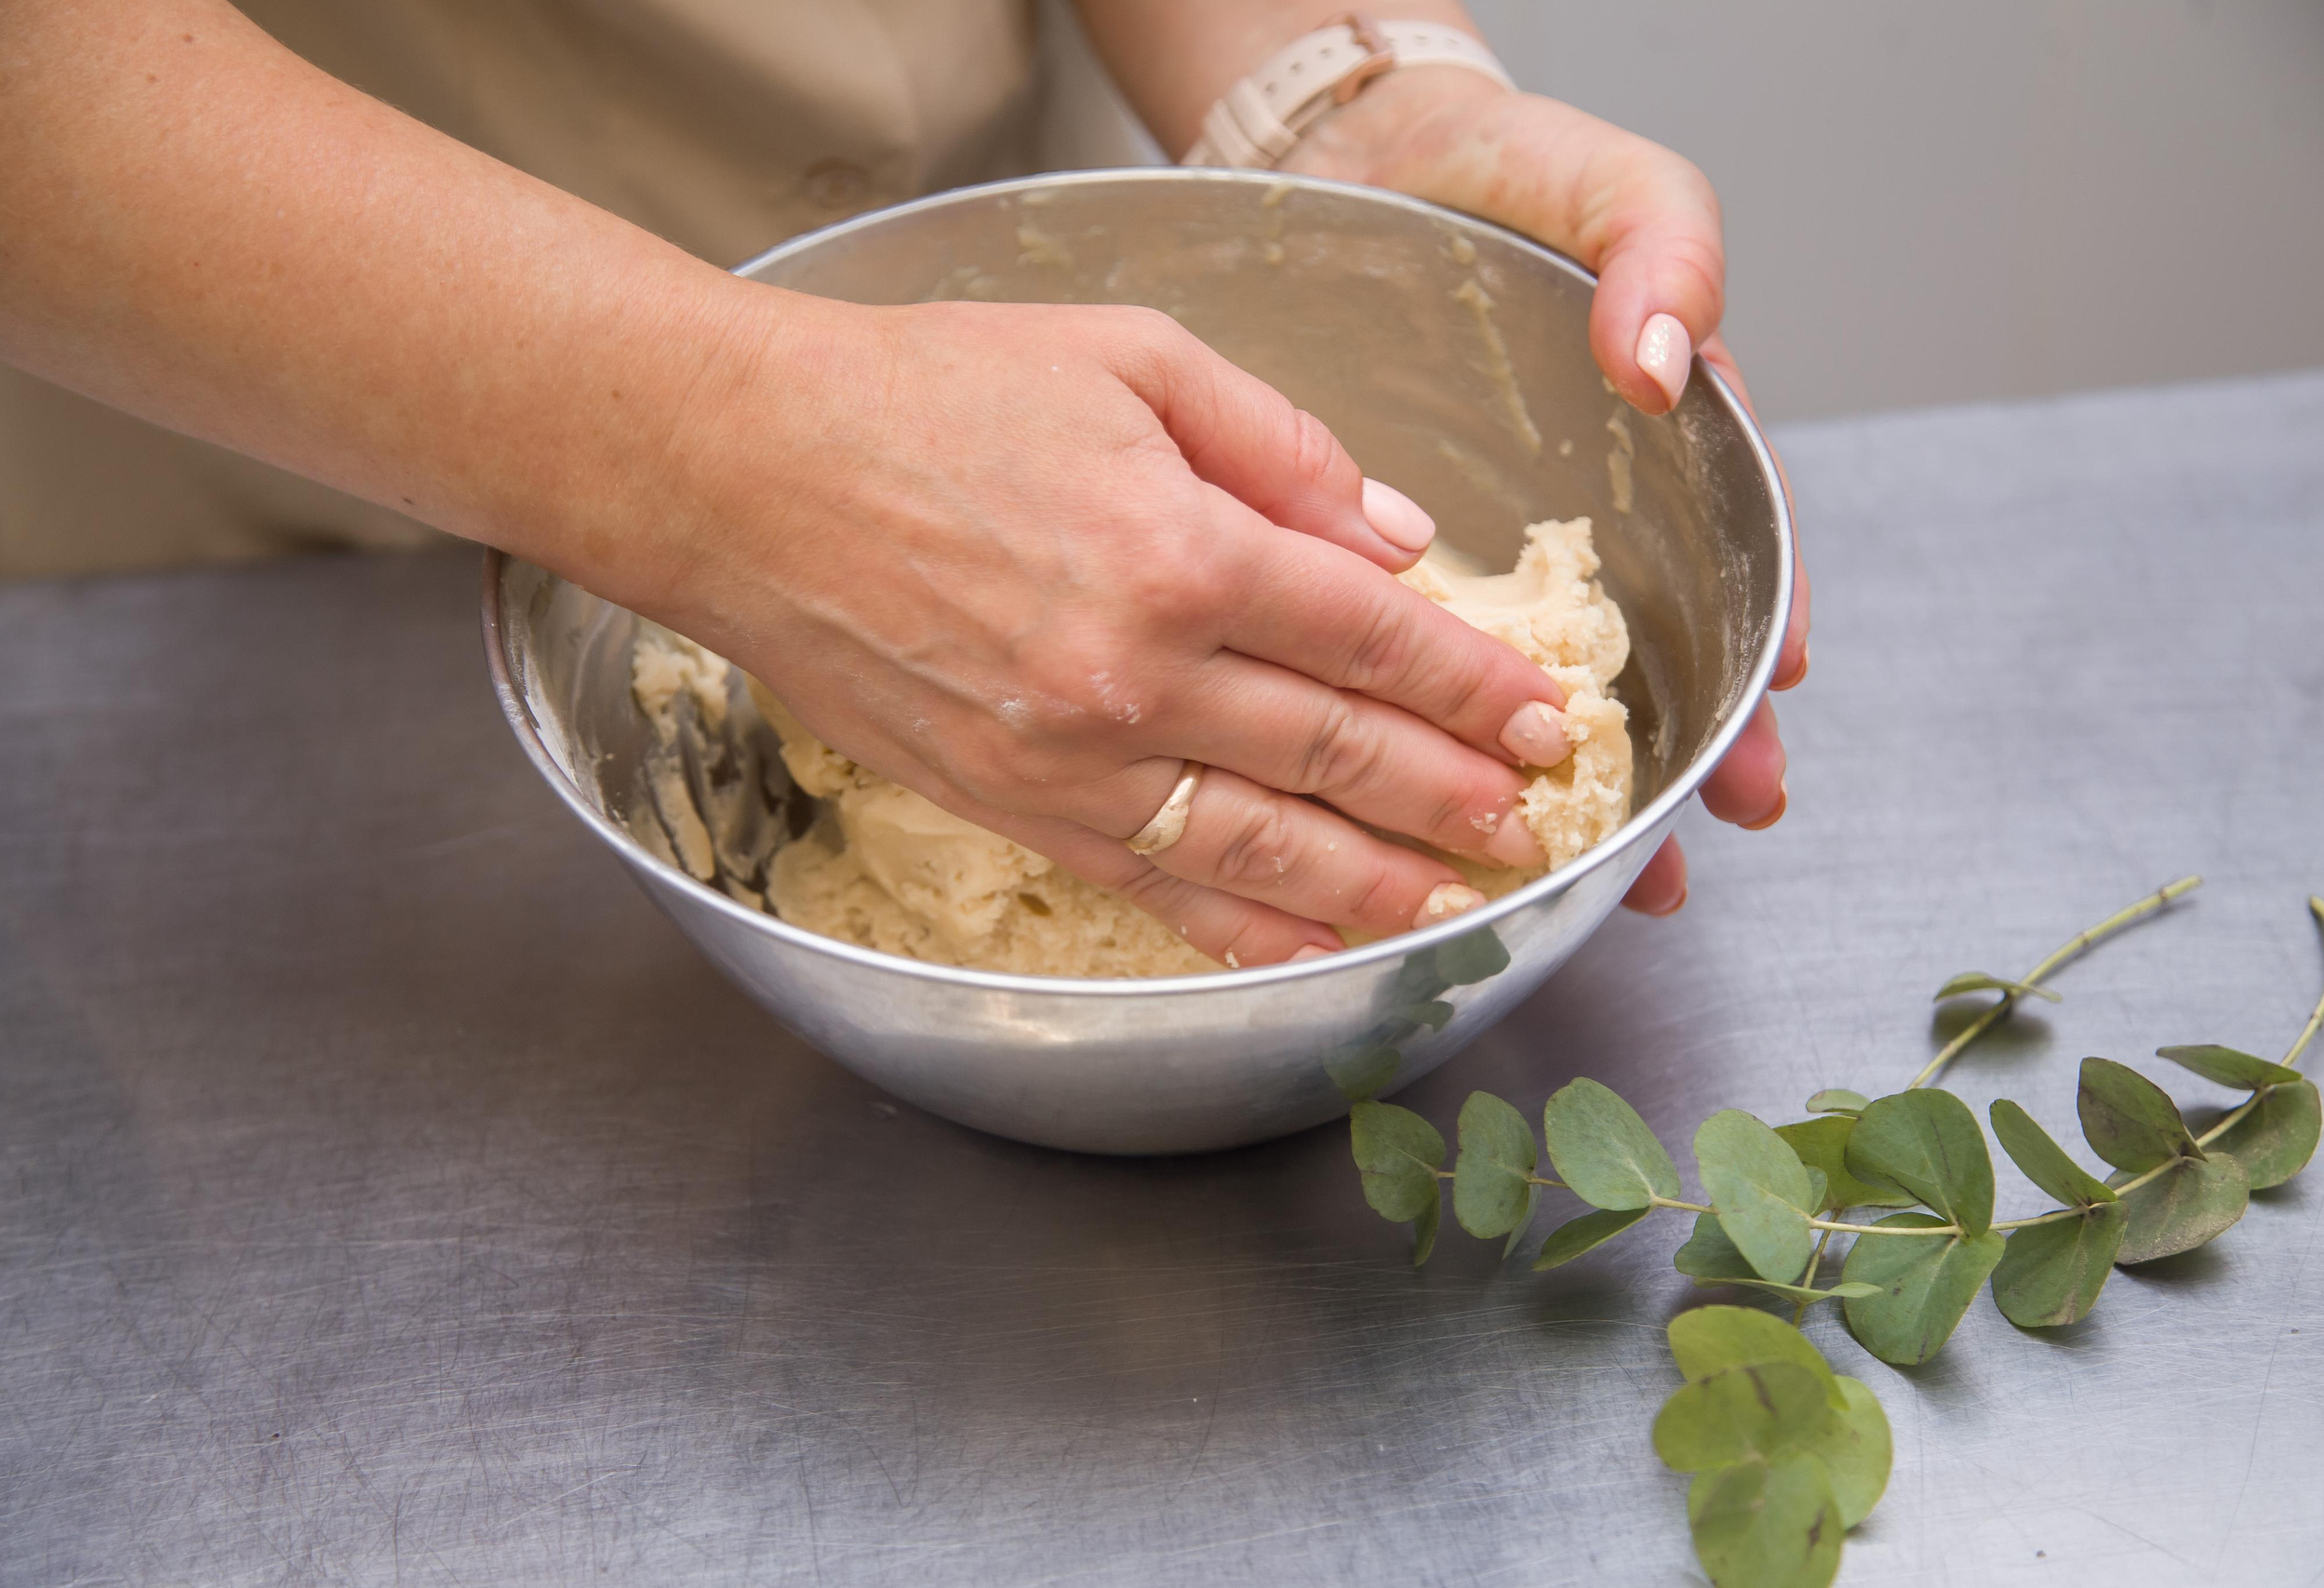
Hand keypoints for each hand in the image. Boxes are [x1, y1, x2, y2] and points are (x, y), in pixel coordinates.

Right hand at [648, 290, 1574, 965]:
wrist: (745, 474)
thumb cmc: (925, 393)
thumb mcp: (1128, 360)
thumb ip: (1279, 445)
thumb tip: (1393, 533)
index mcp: (1183, 548)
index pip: (1374, 636)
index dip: (1474, 684)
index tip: (1542, 717)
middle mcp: (1138, 674)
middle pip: (1339, 752)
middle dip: (1454, 793)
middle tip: (1534, 822)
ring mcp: (1073, 761)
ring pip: (1263, 846)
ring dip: (1378, 882)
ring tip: (1463, 900)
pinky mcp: (1013, 809)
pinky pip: (1156, 889)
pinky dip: (1245, 930)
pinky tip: (1316, 949)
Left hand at [1283, 67, 1811, 915]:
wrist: (1348, 163)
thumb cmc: (1493, 169)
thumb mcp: (1599, 179)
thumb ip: (1663, 248)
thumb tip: (1671, 365)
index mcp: (1659, 434)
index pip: (1735, 536)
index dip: (1761, 616)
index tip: (1779, 685)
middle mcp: (1589, 508)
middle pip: (1659, 645)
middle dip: (1689, 746)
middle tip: (1703, 830)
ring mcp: (1495, 544)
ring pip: (1546, 680)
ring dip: (1582, 781)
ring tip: (1603, 873)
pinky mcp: (1396, 566)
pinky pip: (1429, 662)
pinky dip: (1447, 742)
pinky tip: (1447, 815)